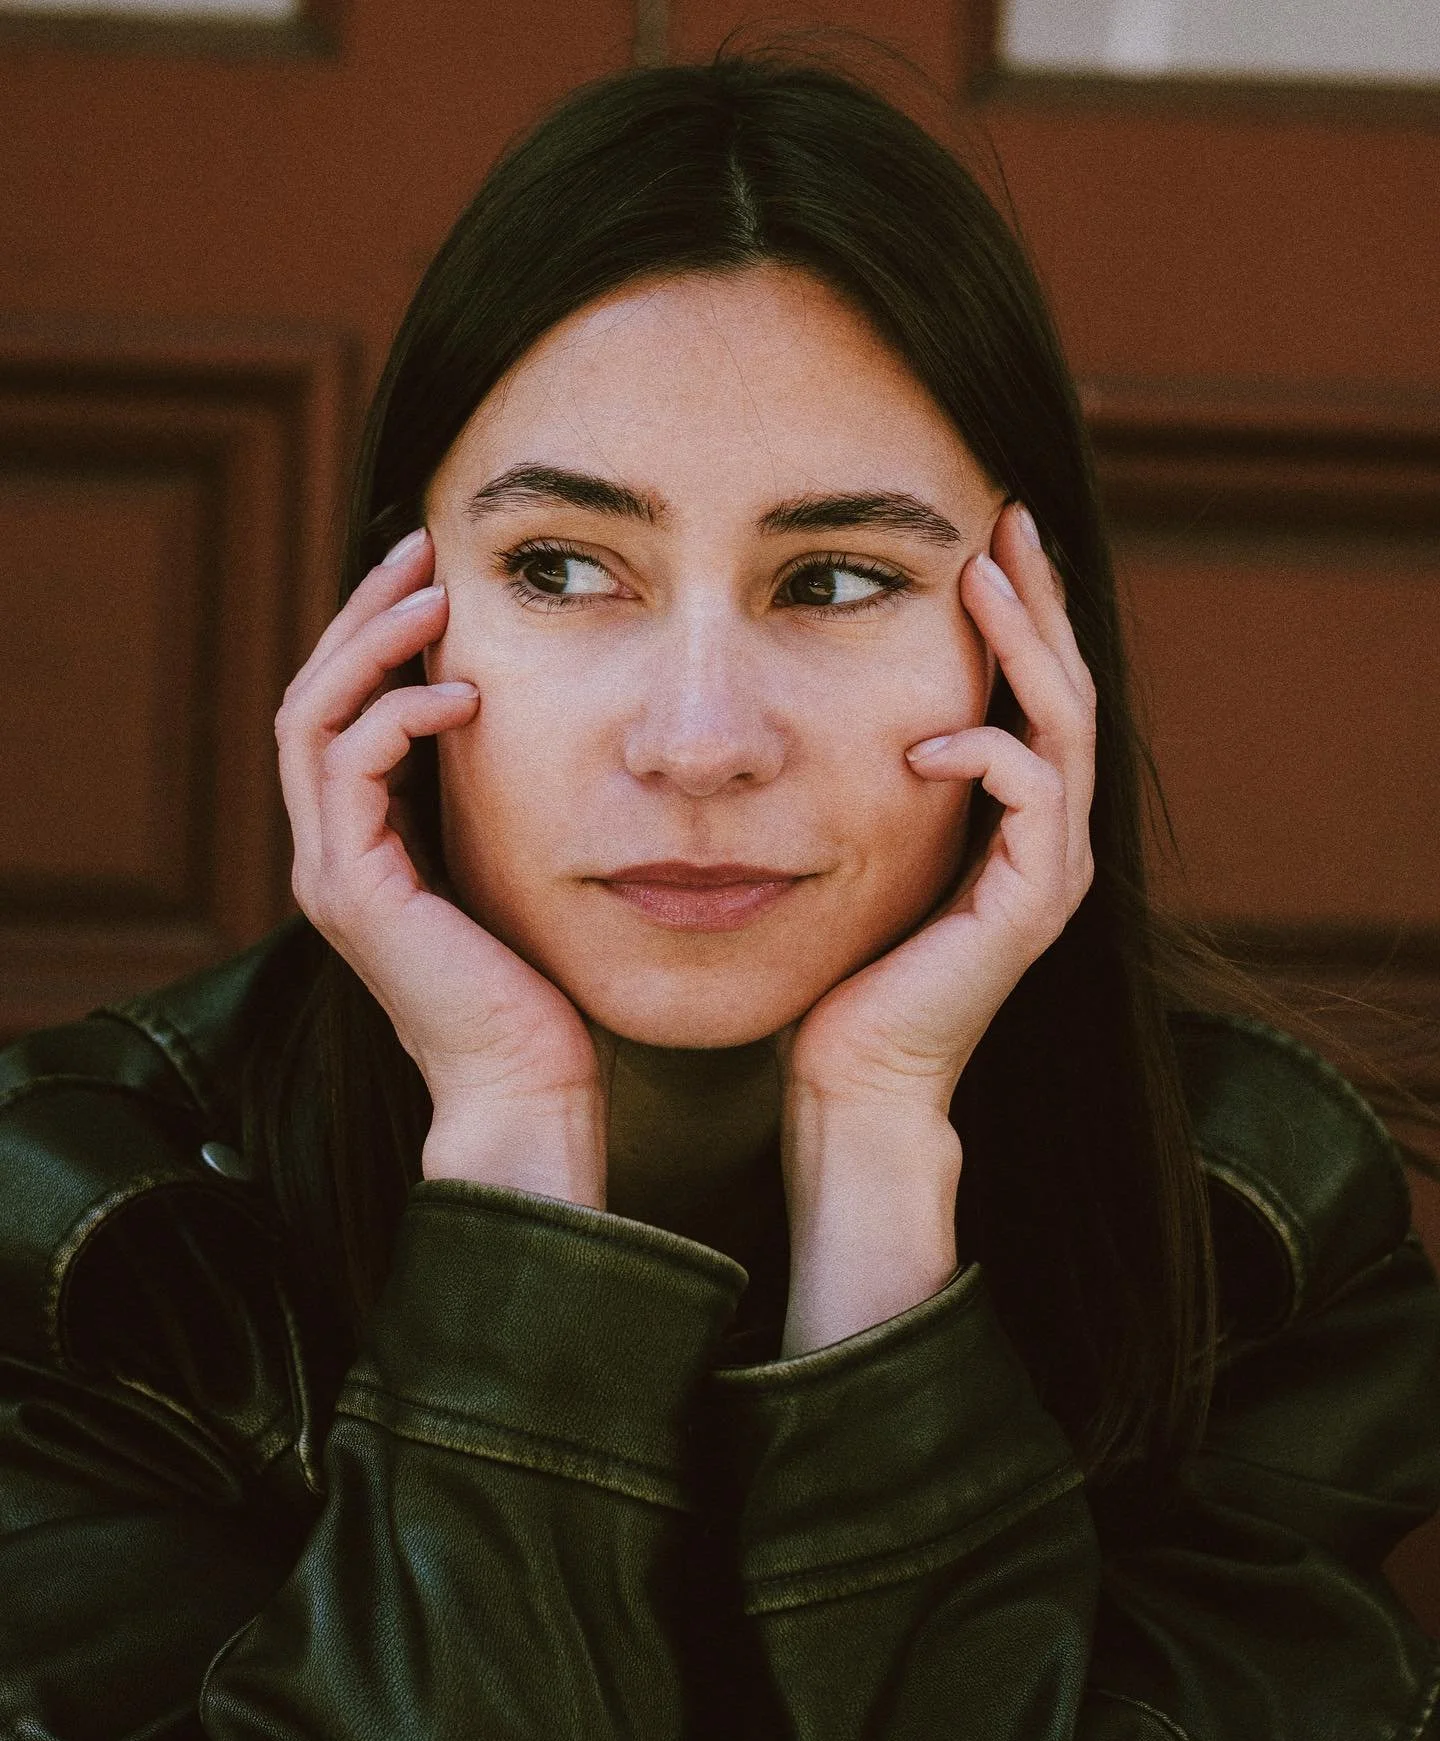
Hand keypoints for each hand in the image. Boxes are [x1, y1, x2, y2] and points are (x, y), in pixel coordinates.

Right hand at [275, 528, 610, 1204]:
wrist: (526, 1087)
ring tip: (432, 595)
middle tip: (421, 548)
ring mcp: (332, 874)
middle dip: (362, 615)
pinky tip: (463, 694)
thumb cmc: (537, 991)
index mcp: (362, 848)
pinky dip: (397, 714)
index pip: (341, 714)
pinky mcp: (353, 892)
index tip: (435, 578)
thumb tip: (525, 728)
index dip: (376, 640)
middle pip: (310, 698)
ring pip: (311, 718)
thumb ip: (491, 809)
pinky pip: (349, 767)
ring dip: (369, 644)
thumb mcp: (512, 871)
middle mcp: (330, 855)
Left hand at [774, 502, 1096, 1351]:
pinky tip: (926, 739)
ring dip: (1027, 646)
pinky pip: (1035, 798)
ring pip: (1065, 726)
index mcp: (1012, 817)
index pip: (1031, 688)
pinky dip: (986, 753)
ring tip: (984, 572)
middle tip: (1005, 513)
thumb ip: (867, 776)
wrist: (853, 1080)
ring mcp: (1049, 870)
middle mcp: (1048, 835)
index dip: (1016, 610)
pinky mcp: (1031, 907)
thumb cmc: (837, 968)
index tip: (978, 534)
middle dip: (1038, 598)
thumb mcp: (849, 843)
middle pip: (1067, 687)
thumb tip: (814, 700)